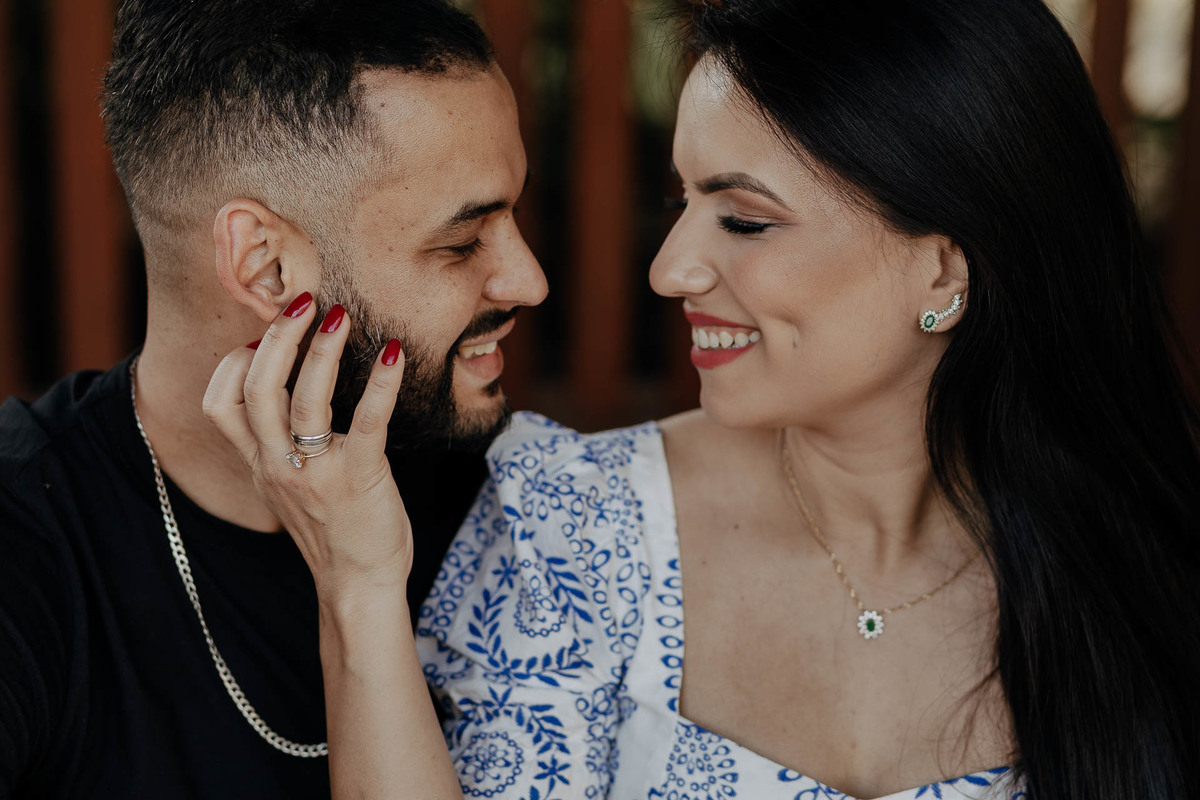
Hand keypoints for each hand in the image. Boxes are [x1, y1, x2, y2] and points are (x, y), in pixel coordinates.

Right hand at [203, 292, 410, 599]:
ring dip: (320, 351)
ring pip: (302, 400)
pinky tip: (394, 353)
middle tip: (302, 303)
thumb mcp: (289, 488)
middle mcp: (279, 465)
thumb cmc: (333, 531)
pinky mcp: (360, 477)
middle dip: (277, 338)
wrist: (358, 588)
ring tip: (337, 315)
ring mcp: (317, 473)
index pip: (220, 404)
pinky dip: (381, 382)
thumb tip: (288, 392)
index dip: (234, 363)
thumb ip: (279, 446)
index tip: (258, 337)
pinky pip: (368, 420)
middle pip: (257, 390)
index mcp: (260, 465)